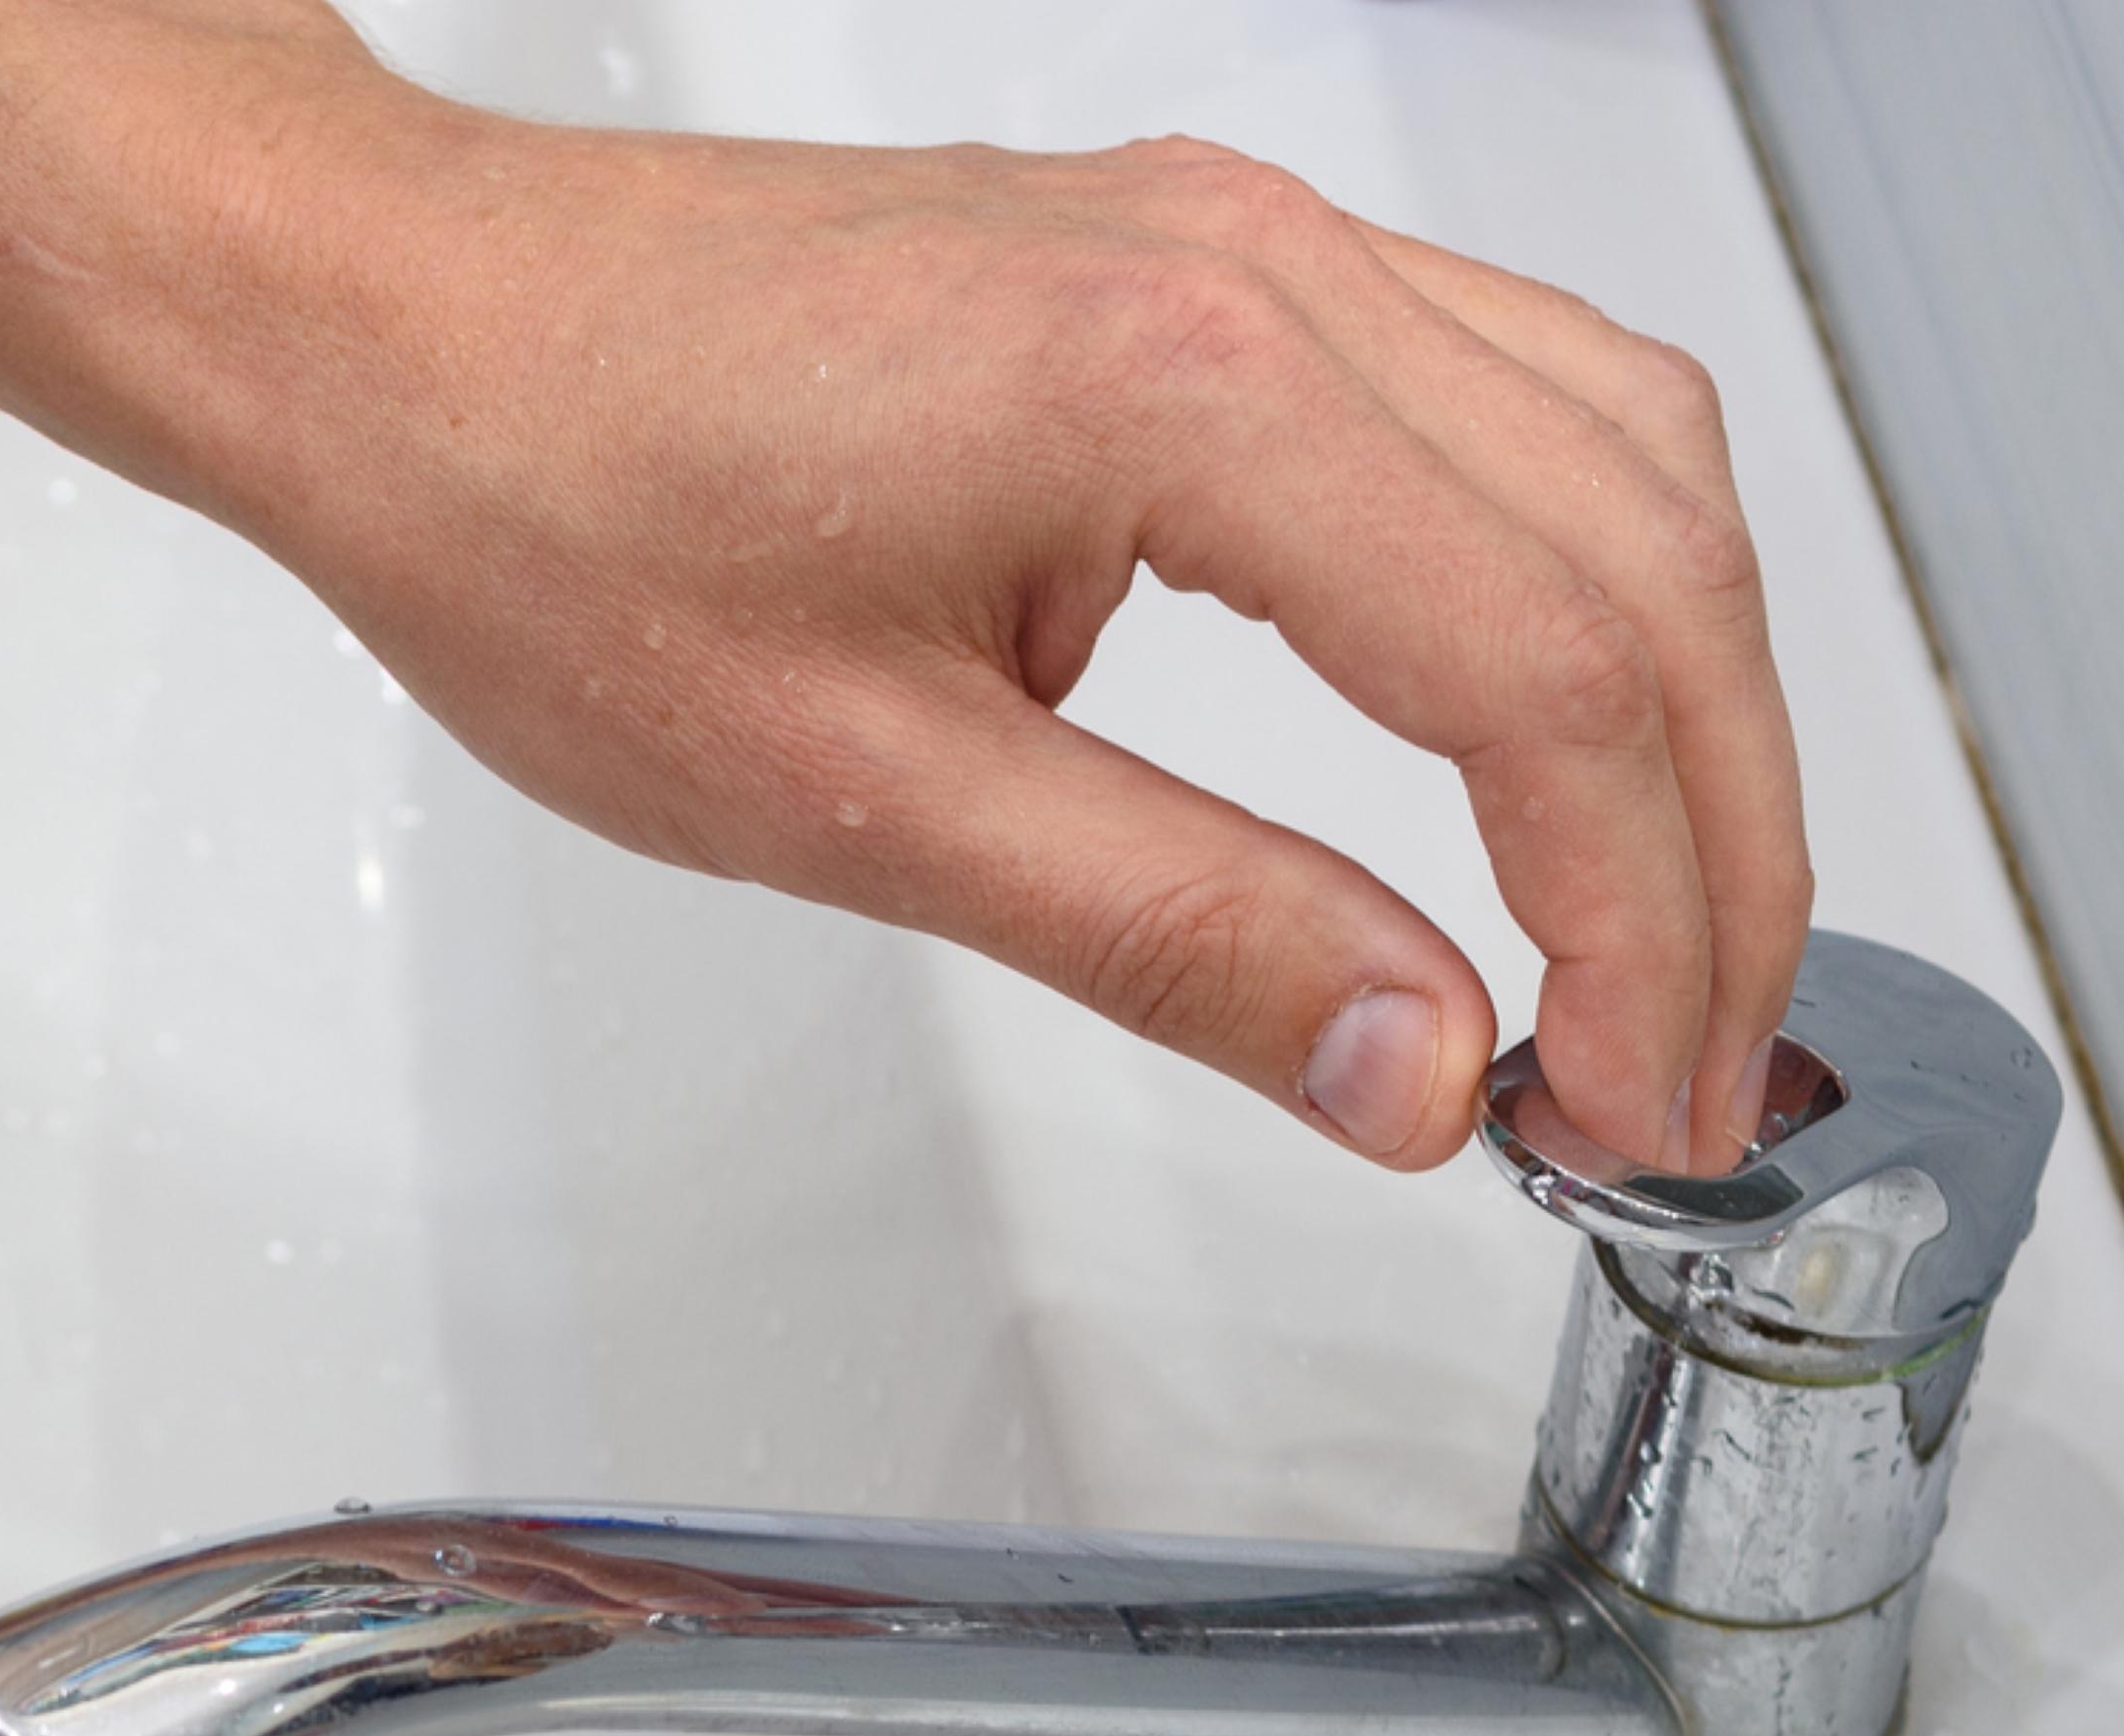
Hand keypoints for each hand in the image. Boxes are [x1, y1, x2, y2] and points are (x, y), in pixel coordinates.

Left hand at [178, 110, 1809, 1173]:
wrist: (405, 333)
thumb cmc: (554, 510)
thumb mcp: (864, 801)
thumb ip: (1176, 933)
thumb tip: (1412, 1062)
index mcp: (1183, 386)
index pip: (1546, 677)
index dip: (1639, 925)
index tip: (1634, 1108)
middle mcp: (1257, 268)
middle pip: (1647, 561)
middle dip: (1719, 848)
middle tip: (1690, 1085)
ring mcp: (1247, 240)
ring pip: (1623, 460)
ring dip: (1687, 714)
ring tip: (1660, 954)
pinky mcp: (1209, 262)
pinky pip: (1510, 397)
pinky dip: (1589, 585)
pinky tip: (1558, 744)